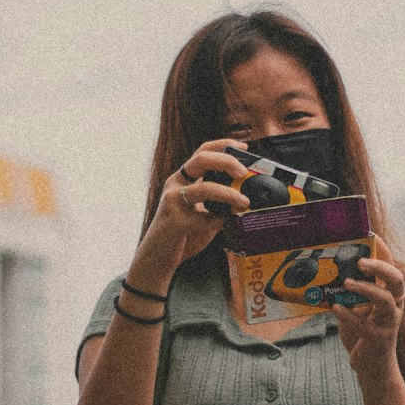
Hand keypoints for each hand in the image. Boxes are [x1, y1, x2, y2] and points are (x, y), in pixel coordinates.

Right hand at [139, 140, 250, 275]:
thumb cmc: (182, 235)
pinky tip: (224, 226)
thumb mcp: (203, 214)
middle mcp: (176, 185)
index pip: (202, 151)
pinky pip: (202, 218)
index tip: (244, 147)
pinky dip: (218, 221)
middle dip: (226, 161)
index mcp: (183, 179)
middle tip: (244, 173)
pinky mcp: (174, 220)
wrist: (157, 259)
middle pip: (201, 159)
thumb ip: (220, 205)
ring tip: (244, 202)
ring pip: (204, 188)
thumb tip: (246, 200)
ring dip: (229, 193)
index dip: (223, 145)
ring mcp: (173, 201)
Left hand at [332, 241, 404, 380]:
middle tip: (360, 261)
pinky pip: (364, 325)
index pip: (391, 268)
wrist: (372, 369)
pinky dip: (348, 315)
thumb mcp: (356, 312)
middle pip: (396, 281)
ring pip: (385, 301)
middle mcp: (395, 307)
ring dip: (366, 289)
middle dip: (380, 268)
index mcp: (390, 296)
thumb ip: (349, 296)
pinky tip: (335, 308)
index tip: (371, 235)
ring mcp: (389, 324)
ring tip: (346, 283)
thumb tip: (329, 276)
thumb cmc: (363, 336)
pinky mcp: (379, 339)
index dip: (383, 252)